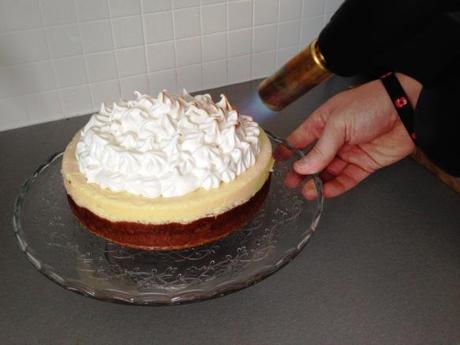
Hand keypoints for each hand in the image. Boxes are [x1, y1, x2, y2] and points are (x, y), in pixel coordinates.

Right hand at [279, 73, 421, 199]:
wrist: (407, 109)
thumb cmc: (371, 104)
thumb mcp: (338, 124)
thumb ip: (320, 149)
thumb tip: (302, 168)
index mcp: (323, 122)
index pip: (299, 139)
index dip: (288, 151)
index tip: (277, 162)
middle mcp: (334, 138)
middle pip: (312, 160)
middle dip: (301, 172)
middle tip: (291, 184)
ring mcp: (349, 152)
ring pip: (328, 172)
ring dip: (317, 182)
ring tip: (308, 192)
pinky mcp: (364, 164)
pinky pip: (346, 179)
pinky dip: (336, 187)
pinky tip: (326, 192)